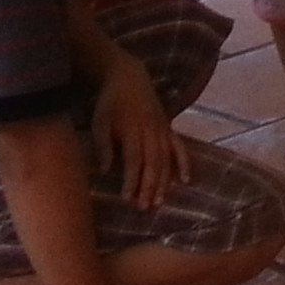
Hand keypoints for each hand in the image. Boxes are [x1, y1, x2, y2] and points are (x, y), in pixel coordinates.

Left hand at [88, 53, 186, 210]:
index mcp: (132, 130)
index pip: (133, 160)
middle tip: (144, 207)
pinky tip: (185, 181)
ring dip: (164, 182)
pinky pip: (180, 148)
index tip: (127, 199)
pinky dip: (184, 164)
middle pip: (153, 163)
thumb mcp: (99, 123)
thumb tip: (104, 172)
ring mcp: (163, 130)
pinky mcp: (169, 128)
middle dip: (149, 186)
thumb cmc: (110, 103)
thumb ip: (103, 147)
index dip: (131, 180)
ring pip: (166, 159)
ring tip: (159, 201)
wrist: (128, 77)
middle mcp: (151, 131)